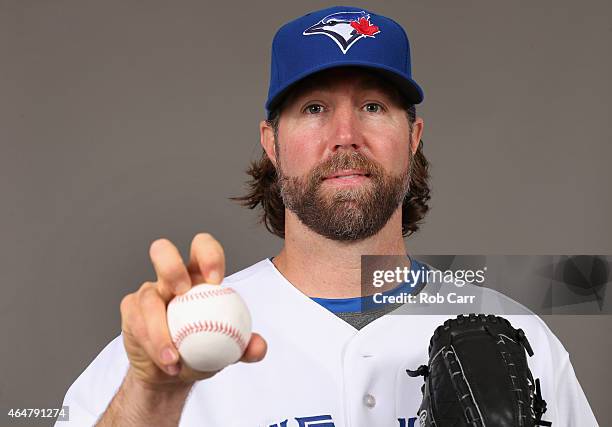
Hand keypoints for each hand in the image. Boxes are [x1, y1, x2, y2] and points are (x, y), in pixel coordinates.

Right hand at [119, 233, 266, 390]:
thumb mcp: (229, 351)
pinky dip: (153, 345)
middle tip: (182, 293)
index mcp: (199, 276)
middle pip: (163, 252)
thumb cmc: (203, 351)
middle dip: (171, 267)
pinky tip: (168, 363)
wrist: (173, 373)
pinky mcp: (131, 311)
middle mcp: (171, 278)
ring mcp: (148, 293)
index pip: (202, 248)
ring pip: (147, 298)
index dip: (208, 254)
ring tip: (174, 359)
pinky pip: (138, 323)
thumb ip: (246, 347)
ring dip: (160, 331)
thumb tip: (259, 347)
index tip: (217, 279)